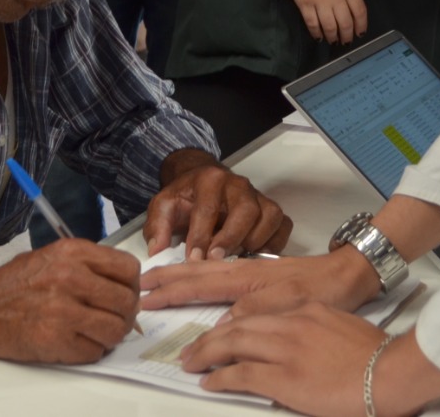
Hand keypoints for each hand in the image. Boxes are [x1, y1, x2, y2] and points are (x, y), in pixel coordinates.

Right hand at [0, 239, 141, 363]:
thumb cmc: (15, 284)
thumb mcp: (53, 257)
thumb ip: (89, 266)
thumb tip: (126, 285)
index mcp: (72, 252)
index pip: (128, 269)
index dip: (132, 285)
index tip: (125, 293)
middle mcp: (69, 277)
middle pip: (127, 301)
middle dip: (125, 314)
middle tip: (114, 318)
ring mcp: (62, 310)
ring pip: (115, 329)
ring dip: (111, 336)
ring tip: (97, 333)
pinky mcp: (54, 340)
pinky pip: (94, 351)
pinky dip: (91, 351)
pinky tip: (77, 342)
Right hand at [141, 245, 379, 316]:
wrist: (349, 273)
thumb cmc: (323, 289)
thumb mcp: (291, 304)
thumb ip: (253, 310)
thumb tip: (220, 325)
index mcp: (246, 277)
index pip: (198, 284)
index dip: (170, 293)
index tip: (145, 299)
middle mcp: (243, 270)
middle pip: (194, 271)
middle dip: (165, 277)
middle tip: (138, 283)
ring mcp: (250, 270)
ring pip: (205, 268)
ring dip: (178, 272)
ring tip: (156, 275)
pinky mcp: (258, 274)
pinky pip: (218, 271)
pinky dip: (199, 272)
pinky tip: (197, 275)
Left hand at [145, 151, 292, 258]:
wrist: (203, 181)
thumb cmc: (185, 197)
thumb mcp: (164, 206)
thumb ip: (158, 227)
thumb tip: (157, 253)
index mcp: (209, 179)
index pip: (207, 208)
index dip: (200, 235)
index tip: (194, 258)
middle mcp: (238, 184)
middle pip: (245, 210)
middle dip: (231, 237)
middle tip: (217, 259)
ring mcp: (258, 196)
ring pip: (269, 216)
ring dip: (256, 241)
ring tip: (238, 259)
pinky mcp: (271, 208)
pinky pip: (283, 225)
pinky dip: (275, 243)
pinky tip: (257, 257)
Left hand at [180, 304, 392, 415]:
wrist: (390, 372)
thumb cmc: (374, 356)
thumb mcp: (339, 327)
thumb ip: (314, 329)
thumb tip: (297, 345)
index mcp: (305, 311)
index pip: (257, 314)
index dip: (231, 325)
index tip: (218, 333)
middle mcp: (291, 323)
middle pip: (237, 326)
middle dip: (209, 339)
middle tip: (191, 349)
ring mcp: (285, 349)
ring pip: (233, 344)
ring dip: (206, 354)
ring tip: (190, 363)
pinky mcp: (284, 377)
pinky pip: (241, 374)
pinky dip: (221, 377)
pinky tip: (209, 382)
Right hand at [284, 0, 367, 43]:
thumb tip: (352, 3)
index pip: (359, 12)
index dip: (361, 26)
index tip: (360, 32)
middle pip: (346, 23)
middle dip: (347, 35)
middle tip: (346, 41)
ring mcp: (320, 2)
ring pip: (330, 27)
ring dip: (333, 37)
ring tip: (334, 41)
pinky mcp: (305, 4)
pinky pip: (312, 24)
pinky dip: (316, 33)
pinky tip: (319, 37)